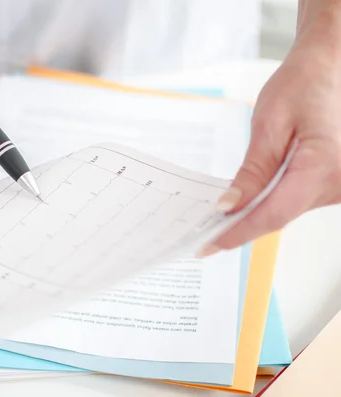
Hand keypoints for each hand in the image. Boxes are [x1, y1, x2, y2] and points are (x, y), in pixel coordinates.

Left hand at [200, 17, 340, 255]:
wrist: (329, 69)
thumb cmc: (303, 86)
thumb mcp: (269, 124)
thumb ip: (253, 171)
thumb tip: (230, 206)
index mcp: (324, 168)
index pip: (273, 214)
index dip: (238, 232)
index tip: (209, 244)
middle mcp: (338, 184)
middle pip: (279, 217)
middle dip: (240, 227)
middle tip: (202, 238)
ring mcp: (338, 187)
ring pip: (285, 212)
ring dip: (252, 217)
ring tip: (216, 223)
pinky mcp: (331, 185)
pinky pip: (293, 201)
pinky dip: (267, 204)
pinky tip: (243, 205)